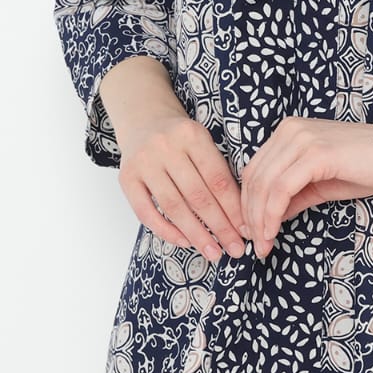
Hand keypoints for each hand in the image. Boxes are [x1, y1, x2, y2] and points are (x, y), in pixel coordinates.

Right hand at [117, 111, 248, 264]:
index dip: (234, 208)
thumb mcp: (202, 143)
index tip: (246, 230)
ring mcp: (143, 162)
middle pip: (198, 195)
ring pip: (173, 206)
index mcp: (192, 135)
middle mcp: (166, 147)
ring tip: (212, 252)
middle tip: (235, 249)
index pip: (217, 178)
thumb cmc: (181, 139)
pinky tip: (184, 241)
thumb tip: (240, 218)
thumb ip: (218, 171)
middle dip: (220, 226)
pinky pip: (146, 212)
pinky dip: (166, 230)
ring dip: (196, 234)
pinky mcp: (126, 178)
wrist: (143, 120)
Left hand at [240, 117, 372, 258]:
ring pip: (264, 185)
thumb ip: (295, 195)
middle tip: (256, 246)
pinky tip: (274, 232)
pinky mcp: (316, 153)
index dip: (247, 204)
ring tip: (263, 245)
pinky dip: (272, 214)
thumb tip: (270, 217)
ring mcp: (303, 139)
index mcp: (290, 132)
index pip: (254, 170)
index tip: (253, 233)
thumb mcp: (323, 183)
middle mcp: (291, 129)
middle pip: (253, 178)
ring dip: (259, 220)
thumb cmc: (372, 167)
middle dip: (250, 216)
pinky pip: (281, 188)